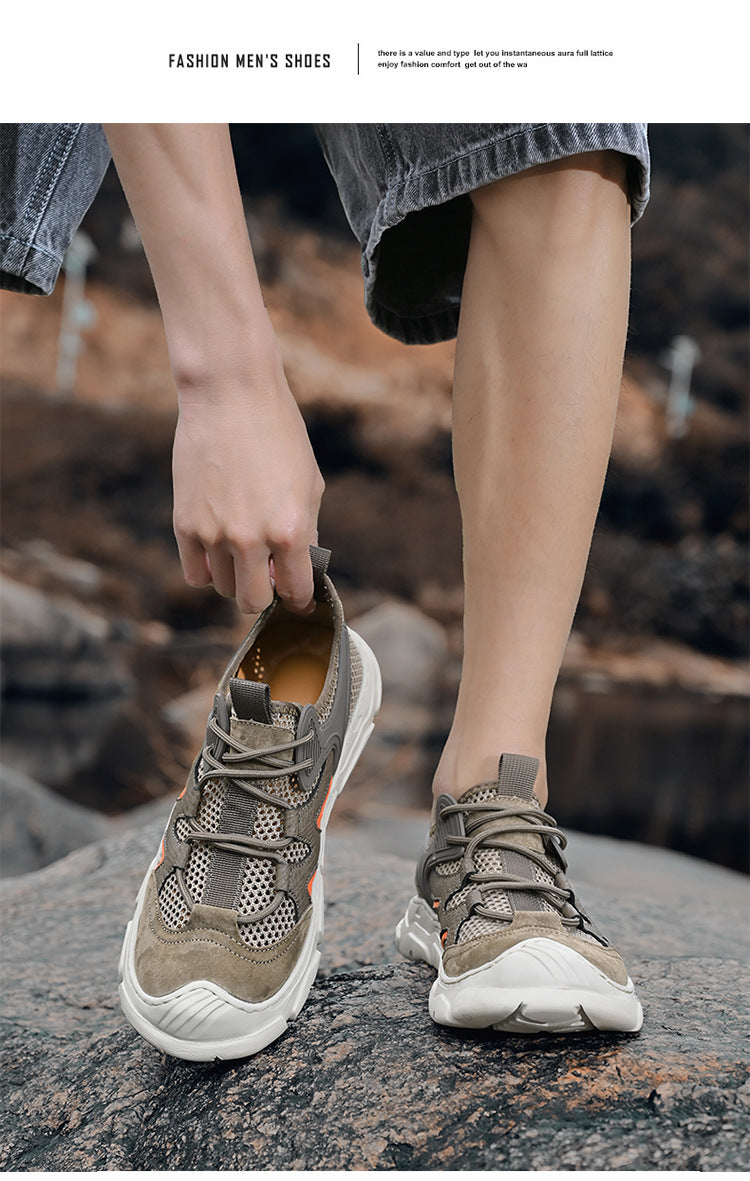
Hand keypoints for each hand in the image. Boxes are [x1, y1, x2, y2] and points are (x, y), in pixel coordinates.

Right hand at [172, 348, 323, 614]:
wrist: (230, 395)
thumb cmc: (278, 434)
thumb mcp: (308, 485)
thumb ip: (305, 534)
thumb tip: (295, 573)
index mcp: (290, 530)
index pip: (295, 592)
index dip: (298, 598)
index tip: (296, 596)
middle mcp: (250, 540)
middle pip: (252, 601)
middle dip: (264, 593)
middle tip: (267, 574)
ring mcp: (213, 535)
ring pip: (223, 588)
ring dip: (235, 576)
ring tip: (242, 547)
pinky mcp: (184, 524)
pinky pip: (195, 573)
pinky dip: (208, 568)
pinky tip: (217, 547)